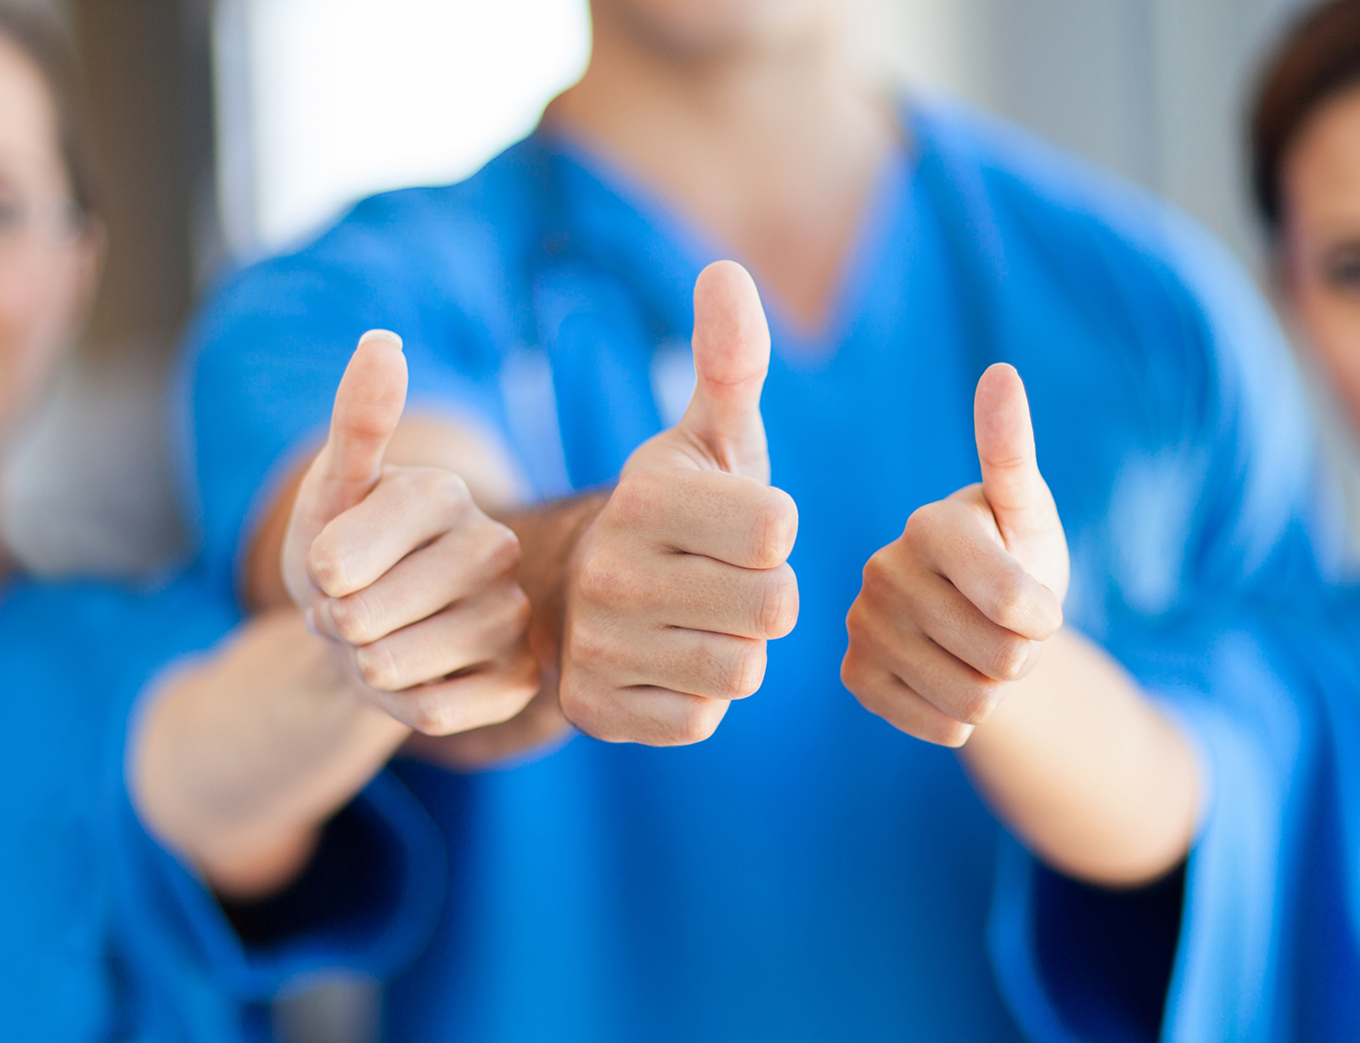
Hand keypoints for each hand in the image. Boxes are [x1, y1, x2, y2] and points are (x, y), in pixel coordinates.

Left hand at [284, 331, 539, 734]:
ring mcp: (514, 616)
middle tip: (357, 609)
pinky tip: (418, 679)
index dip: (314, 578)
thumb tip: (382, 340)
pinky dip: (402, 707)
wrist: (370, 633)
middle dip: (338, 626)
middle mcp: (494, 547)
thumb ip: (355, 422)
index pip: (338, 560)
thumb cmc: (343, 555)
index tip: (333, 566)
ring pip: (394, 668)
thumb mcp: (330, 492)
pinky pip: (432, 714)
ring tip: (382, 641)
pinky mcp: (520, 681)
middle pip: (364, 619)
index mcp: (443, 492)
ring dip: (366, 668)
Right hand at [560, 261, 799, 744]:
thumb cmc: (678, 510)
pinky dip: (695, 698)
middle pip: (773, 606)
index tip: (734, 524)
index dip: (773, 532)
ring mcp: (598, 644)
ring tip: (695, 621)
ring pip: (741, 669)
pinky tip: (665, 664)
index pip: (779, 529)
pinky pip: (700, 720)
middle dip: (764, 597)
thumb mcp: (708, 436)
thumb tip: (726, 269)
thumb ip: (730, 359)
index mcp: (645, 495)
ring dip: (735, 650)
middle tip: (719, 580)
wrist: (580, 594)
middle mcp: (611, 569)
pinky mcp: (595, 710)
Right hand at [841, 363, 1068, 745]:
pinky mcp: (855, 675)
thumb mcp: (1029, 513)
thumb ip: (1014, 453)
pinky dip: (960, 716)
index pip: (1018, 607)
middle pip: (1002, 659)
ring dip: (995, 689)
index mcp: (930, 525)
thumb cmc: (1014, 554)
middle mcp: (882, 570)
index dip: (1045, 617)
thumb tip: (1000, 372)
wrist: (978, 620)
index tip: (1036, 601)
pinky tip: (948, 679)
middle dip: (1023, 655)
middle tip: (1005, 629)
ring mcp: (862, 625)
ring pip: (973, 701)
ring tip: (979, 651)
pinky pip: (939, 726)